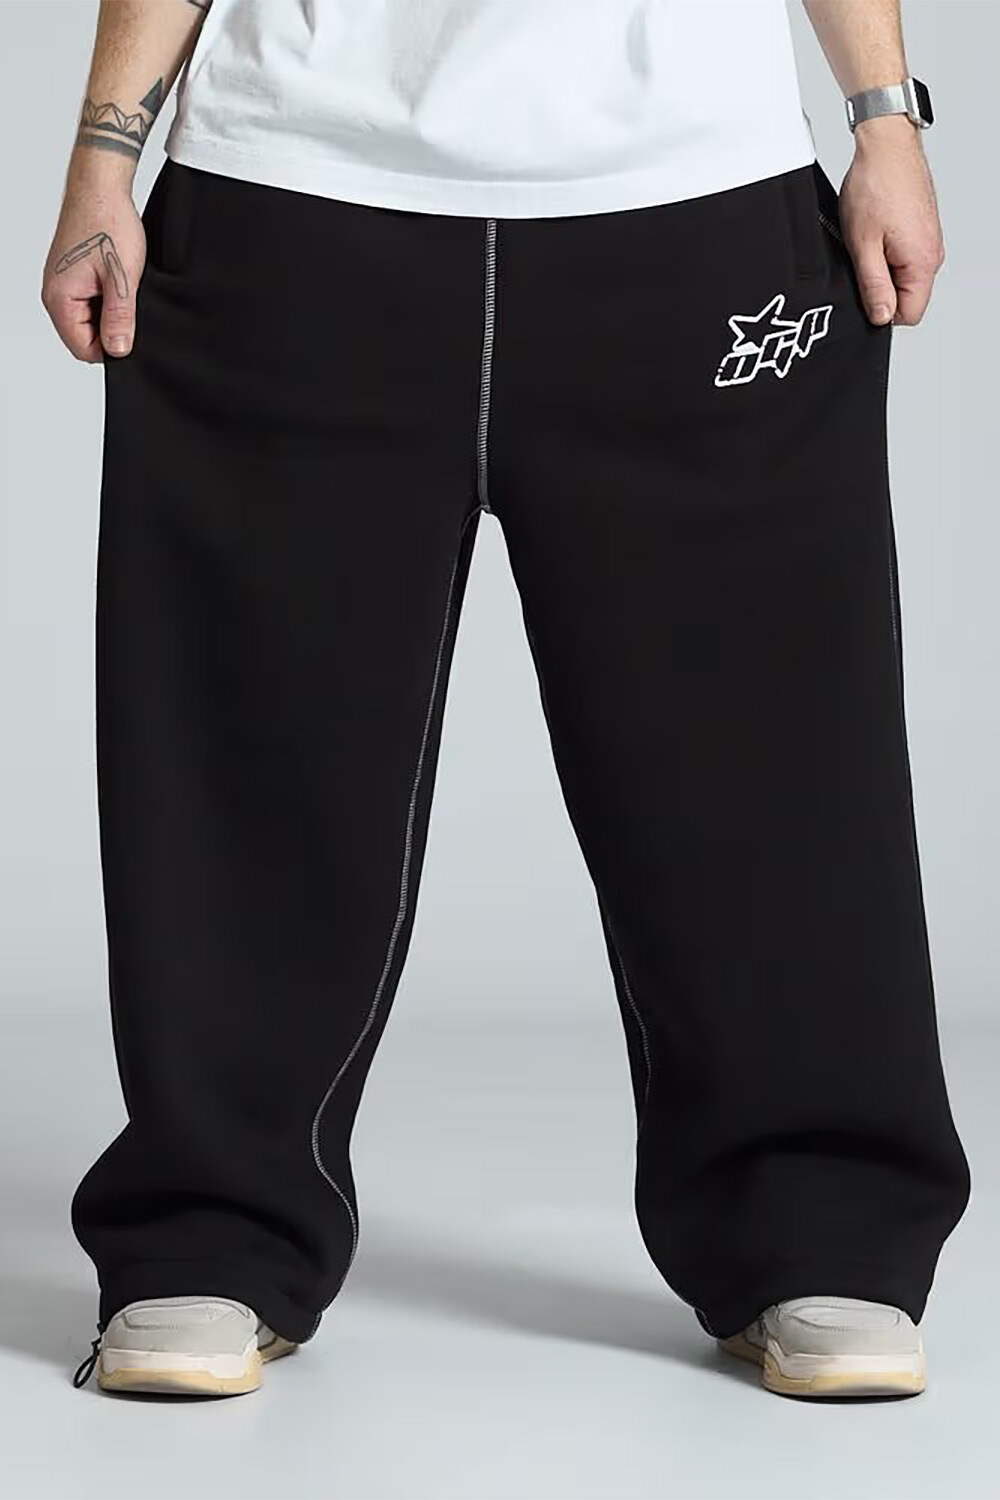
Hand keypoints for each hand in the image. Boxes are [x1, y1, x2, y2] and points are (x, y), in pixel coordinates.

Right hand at [42, 171, 145, 361]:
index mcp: (60, 300)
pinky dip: (106, 297)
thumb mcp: (122, 278)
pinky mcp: (71, 275)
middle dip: (110, 330)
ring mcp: (61, 284)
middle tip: (131, 306)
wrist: (99, 185)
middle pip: (85, 337)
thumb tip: (118, 350)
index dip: (111, 349)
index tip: (132, 332)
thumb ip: (119, 318)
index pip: (83, 349)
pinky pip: (90, 301)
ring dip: (110, 312)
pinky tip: (118, 280)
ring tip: (123, 288)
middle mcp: (54, 294)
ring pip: (89, 319)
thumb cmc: (107, 222)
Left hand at [839, 115, 944, 327]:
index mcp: (923, 262)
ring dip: (882, 268)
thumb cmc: (875, 186)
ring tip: (868, 241)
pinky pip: (905, 257)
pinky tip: (875, 232)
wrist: (887, 146)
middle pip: (907, 297)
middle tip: (862, 260)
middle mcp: (933, 254)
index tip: (864, 292)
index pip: (909, 315)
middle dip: (881, 288)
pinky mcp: (922, 230)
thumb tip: (881, 317)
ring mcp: (930, 241)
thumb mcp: (863, 246)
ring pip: (904, 276)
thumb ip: (874, 286)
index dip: (882, 312)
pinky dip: (887, 252)